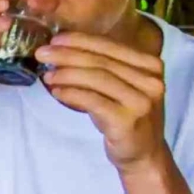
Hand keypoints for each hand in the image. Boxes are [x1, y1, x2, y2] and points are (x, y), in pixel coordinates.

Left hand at [37, 31, 165, 171]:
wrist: (144, 154)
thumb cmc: (125, 116)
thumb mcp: (119, 86)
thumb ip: (101, 67)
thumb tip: (61, 49)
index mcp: (151, 65)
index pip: (110, 46)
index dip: (79, 40)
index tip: (54, 39)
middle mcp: (150, 81)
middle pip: (101, 61)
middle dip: (67, 55)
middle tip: (42, 54)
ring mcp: (141, 101)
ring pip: (96, 78)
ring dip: (66, 74)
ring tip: (47, 75)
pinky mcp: (127, 120)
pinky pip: (93, 100)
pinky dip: (71, 93)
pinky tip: (56, 92)